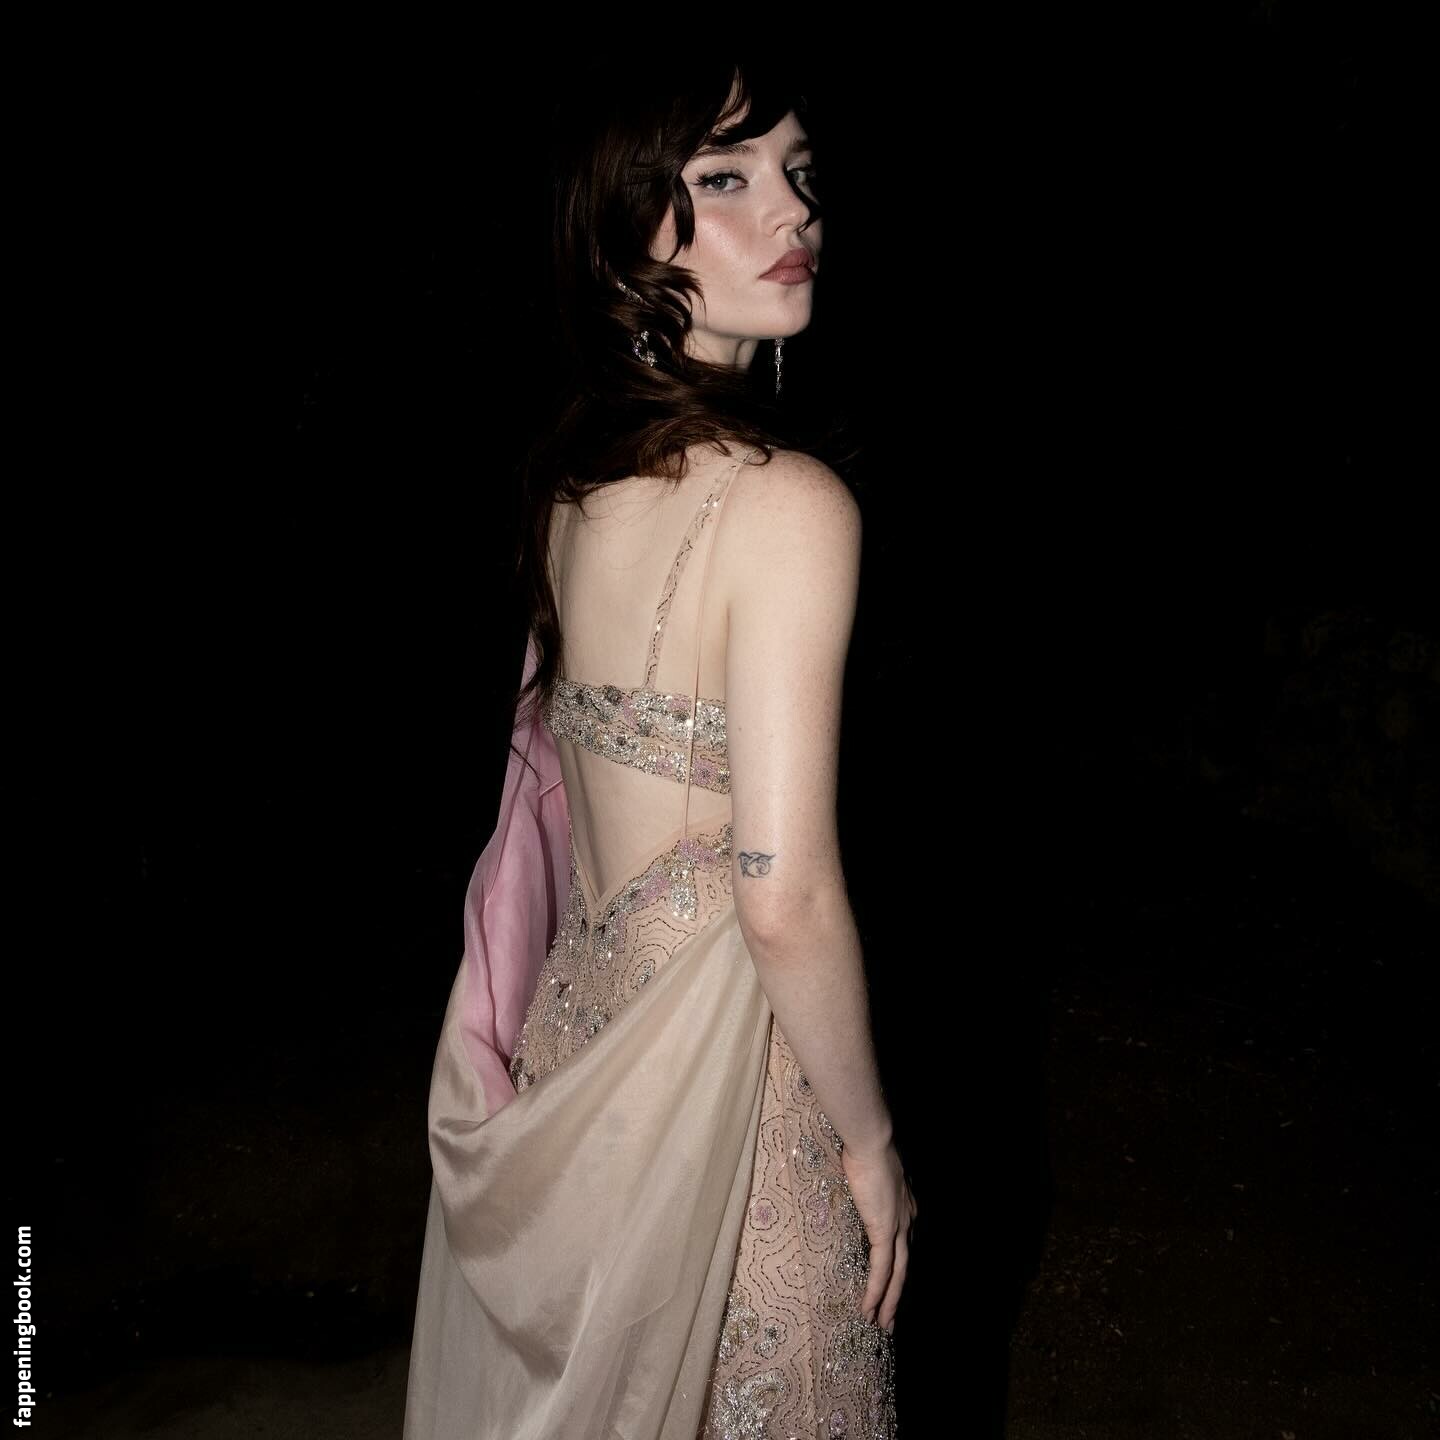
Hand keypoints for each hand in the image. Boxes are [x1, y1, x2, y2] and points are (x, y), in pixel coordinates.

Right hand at [840, 1137, 917, 1333]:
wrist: (871, 1141)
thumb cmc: (865, 1148)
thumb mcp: (869, 1172)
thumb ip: (868, 1187)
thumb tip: (855, 1187)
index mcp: (905, 1207)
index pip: (903, 1246)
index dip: (898, 1268)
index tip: (891, 1284)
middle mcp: (908, 1221)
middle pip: (905, 1266)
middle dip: (897, 1294)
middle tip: (890, 1319)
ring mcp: (899, 1228)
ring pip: (897, 1275)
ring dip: (888, 1302)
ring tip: (881, 1324)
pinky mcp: (885, 1231)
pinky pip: (881, 1270)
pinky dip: (875, 1292)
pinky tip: (868, 1309)